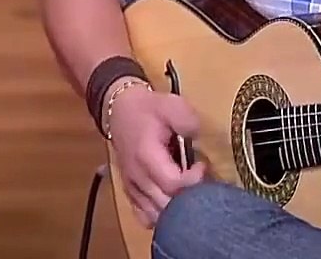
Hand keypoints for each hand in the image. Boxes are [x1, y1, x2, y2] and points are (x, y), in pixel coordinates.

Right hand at [105, 80, 205, 227]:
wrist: (119, 111)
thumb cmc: (148, 109)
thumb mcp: (170, 104)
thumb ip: (187, 119)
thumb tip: (198, 137)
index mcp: (146, 156)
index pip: (173, 184)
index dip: (193, 180)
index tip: (202, 165)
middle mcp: (137, 177)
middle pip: (166, 204)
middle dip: (189, 197)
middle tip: (200, 181)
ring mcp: (132, 188)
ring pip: (156, 215)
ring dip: (176, 209)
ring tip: (189, 191)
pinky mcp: (131, 193)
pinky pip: (145, 217)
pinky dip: (161, 216)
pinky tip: (172, 203)